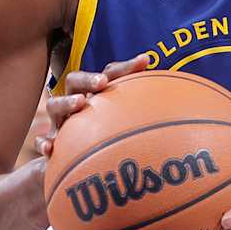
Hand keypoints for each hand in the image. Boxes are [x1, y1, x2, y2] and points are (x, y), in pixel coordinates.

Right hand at [36, 54, 152, 158]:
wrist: (76, 167)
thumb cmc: (105, 140)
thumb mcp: (125, 127)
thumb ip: (148, 113)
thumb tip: (186, 105)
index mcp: (96, 95)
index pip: (108, 73)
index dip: (126, 67)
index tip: (146, 61)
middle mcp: (77, 104)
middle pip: (76, 80)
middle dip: (89, 78)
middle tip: (103, 82)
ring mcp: (62, 124)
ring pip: (55, 106)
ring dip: (67, 102)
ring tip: (81, 104)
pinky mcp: (52, 145)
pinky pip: (44, 142)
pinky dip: (45, 143)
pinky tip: (50, 148)